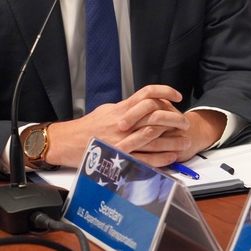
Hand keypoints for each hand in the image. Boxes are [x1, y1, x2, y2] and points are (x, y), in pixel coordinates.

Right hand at [45, 85, 189, 167]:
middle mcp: (123, 124)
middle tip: (186, 123)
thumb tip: (142, 104)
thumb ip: (126, 107)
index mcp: (121, 109)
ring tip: (185, 141)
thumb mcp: (107, 110)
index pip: (147, 95)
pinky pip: (144, 158)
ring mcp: (122, 141)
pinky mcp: (119, 157)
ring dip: (173, 140)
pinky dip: (160, 158)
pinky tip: (171, 157)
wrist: (65, 142)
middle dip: (175, 120)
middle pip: (156, 117)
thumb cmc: (86, 127)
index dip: (165, 92)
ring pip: (154, 139)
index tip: (177, 96)